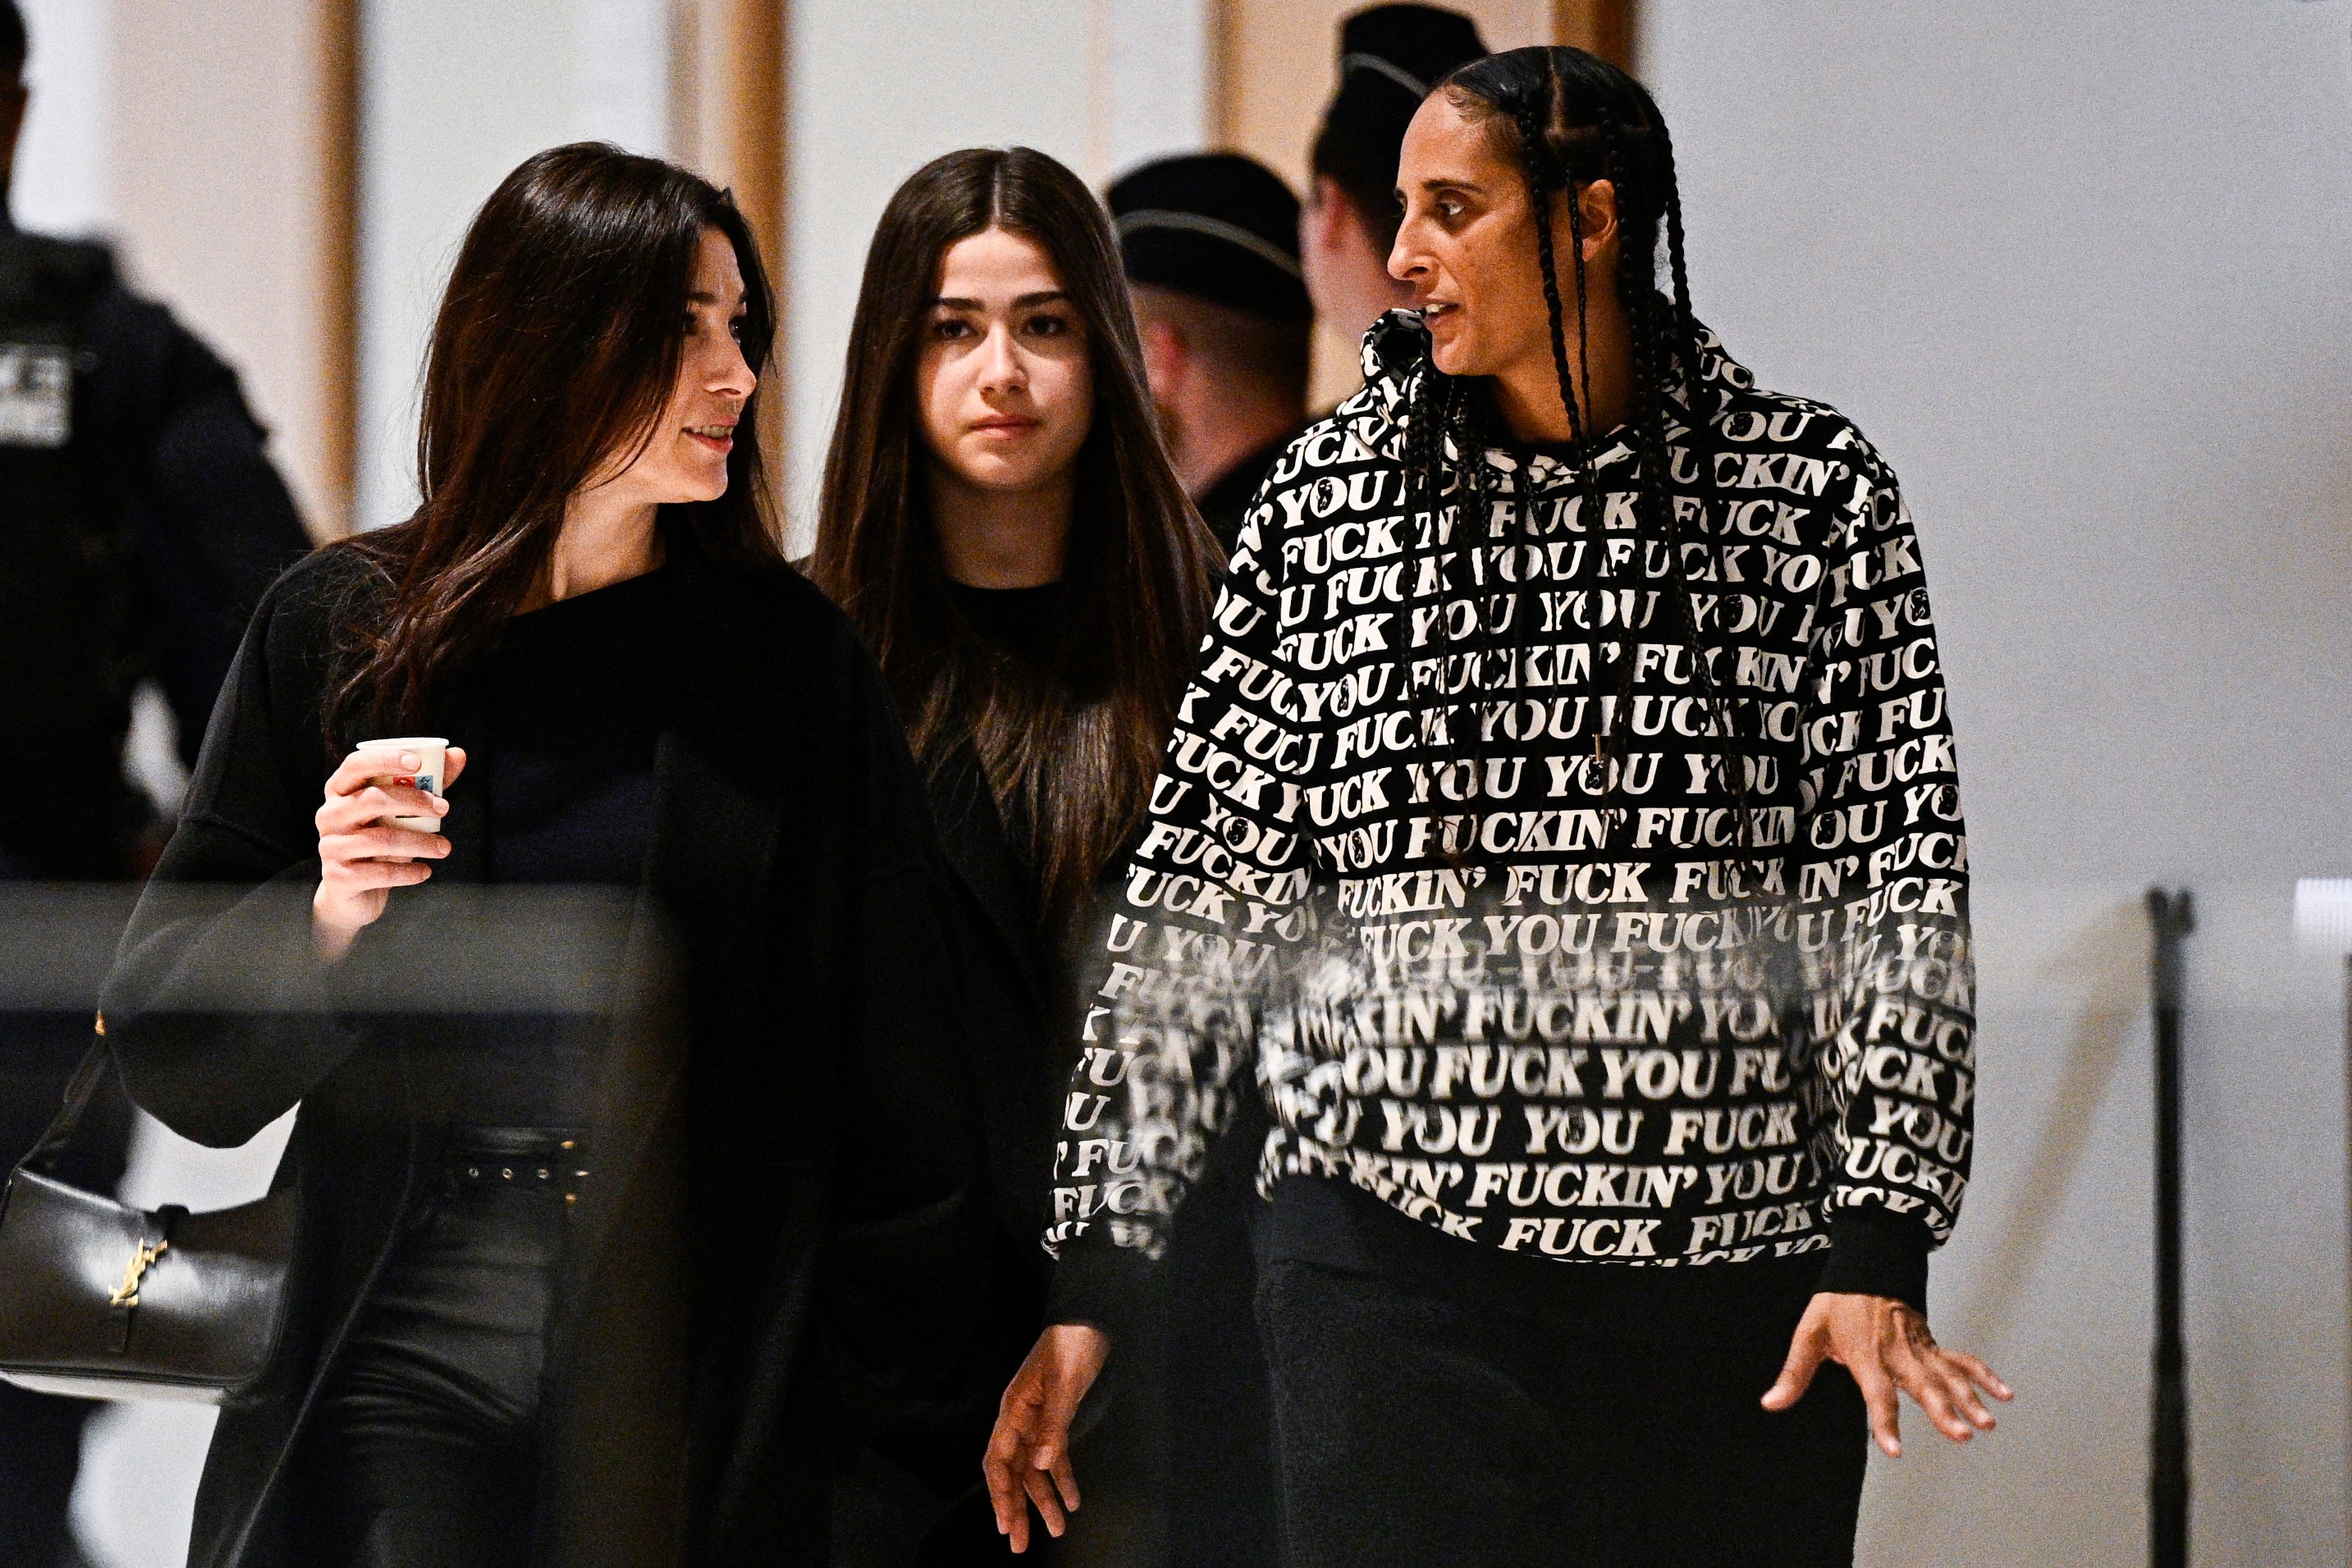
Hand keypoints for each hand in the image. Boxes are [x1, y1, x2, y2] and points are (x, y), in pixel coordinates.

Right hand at [311, 744, 467, 963]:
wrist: (353, 892)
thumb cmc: (380, 839)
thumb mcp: (400, 811)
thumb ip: (426, 783)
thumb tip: (458, 755)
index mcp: (340, 791)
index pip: (356, 764)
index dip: (385, 759)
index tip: (418, 763)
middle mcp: (329, 815)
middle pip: (373, 799)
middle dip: (414, 802)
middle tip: (445, 808)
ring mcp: (330, 846)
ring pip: (381, 839)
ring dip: (420, 842)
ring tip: (445, 848)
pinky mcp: (338, 878)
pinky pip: (380, 873)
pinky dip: (409, 872)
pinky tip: (426, 871)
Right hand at [984, 1323, 1109, 1552]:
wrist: (1091, 1320)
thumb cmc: (1071, 1344)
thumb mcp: (1063, 1383)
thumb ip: (1053, 1424)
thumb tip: (1042, 1464)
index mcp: (1013, 1410)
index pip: (998, 1461)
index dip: (999, 1494)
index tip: (1005, 1523)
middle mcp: (1021, 1420)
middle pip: (1014, 1472)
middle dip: (1018, 1508)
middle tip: (1020, 1544)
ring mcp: (1038, 1421)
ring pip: (1036, 1469)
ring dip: (1044, 1499)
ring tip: (1055, 1529)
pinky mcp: (1058, 1419)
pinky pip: (1056, 1456)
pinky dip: (1063, 1478)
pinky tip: (1072, 1499)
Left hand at [1763, 1291, 2011, 1456]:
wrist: (1867, 1263)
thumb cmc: (1836, 1301)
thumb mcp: (1808, 1333)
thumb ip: (1794, 1372)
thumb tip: (1770, 1403)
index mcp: (1866, 1355)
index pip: (1877, 1395)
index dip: (1884, 1423)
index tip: (1894, 1450)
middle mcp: (1898, 1354)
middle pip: (1923, 1387)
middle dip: (1943, 1412)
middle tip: (1962, 1435)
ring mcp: (1920, 1348)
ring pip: (1947, 1376)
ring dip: (1968, 1400)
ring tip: (1986, 1424)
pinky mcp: (1932, 1343)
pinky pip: (1962, 1360)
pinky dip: (1984, 1375)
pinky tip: (2004, 1395)